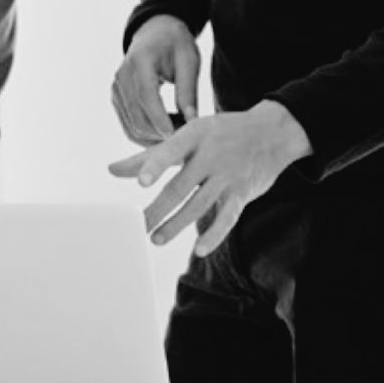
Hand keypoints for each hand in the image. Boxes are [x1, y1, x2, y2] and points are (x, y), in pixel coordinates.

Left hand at [108, 101, 310, 256]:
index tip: (141, 182)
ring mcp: (228, 175)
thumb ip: (149, 156)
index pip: (171, 152)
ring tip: (156, 239)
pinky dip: (215, 234)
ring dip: (176, 224)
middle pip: (180, 186)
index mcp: (194, 136)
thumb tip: (111, 170)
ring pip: (199, 204)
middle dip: (157, 210)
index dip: (155, 166)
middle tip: (138, 226)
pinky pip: (228, 217)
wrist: (272, 132)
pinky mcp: (242, 193)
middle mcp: (211, 155)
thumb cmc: (220, 134)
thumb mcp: (187, 136)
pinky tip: (199, 250)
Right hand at [112, 14, 203, 146]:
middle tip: (186, 137)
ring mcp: (116, 89)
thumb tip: (192, 121)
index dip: (161, 120)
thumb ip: (188, 91)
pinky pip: (129, 126)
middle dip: (160, 133)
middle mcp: (121, 76)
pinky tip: (167, 129)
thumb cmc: (175, 44)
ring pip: (132, 127)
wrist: (155, 33)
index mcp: (140, 60)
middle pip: (137, 117)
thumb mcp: (189, 61)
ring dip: (155, 137)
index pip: (146, 96)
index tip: (178, 136)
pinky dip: (147, 134)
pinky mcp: (116, 99)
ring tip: (179, 132)